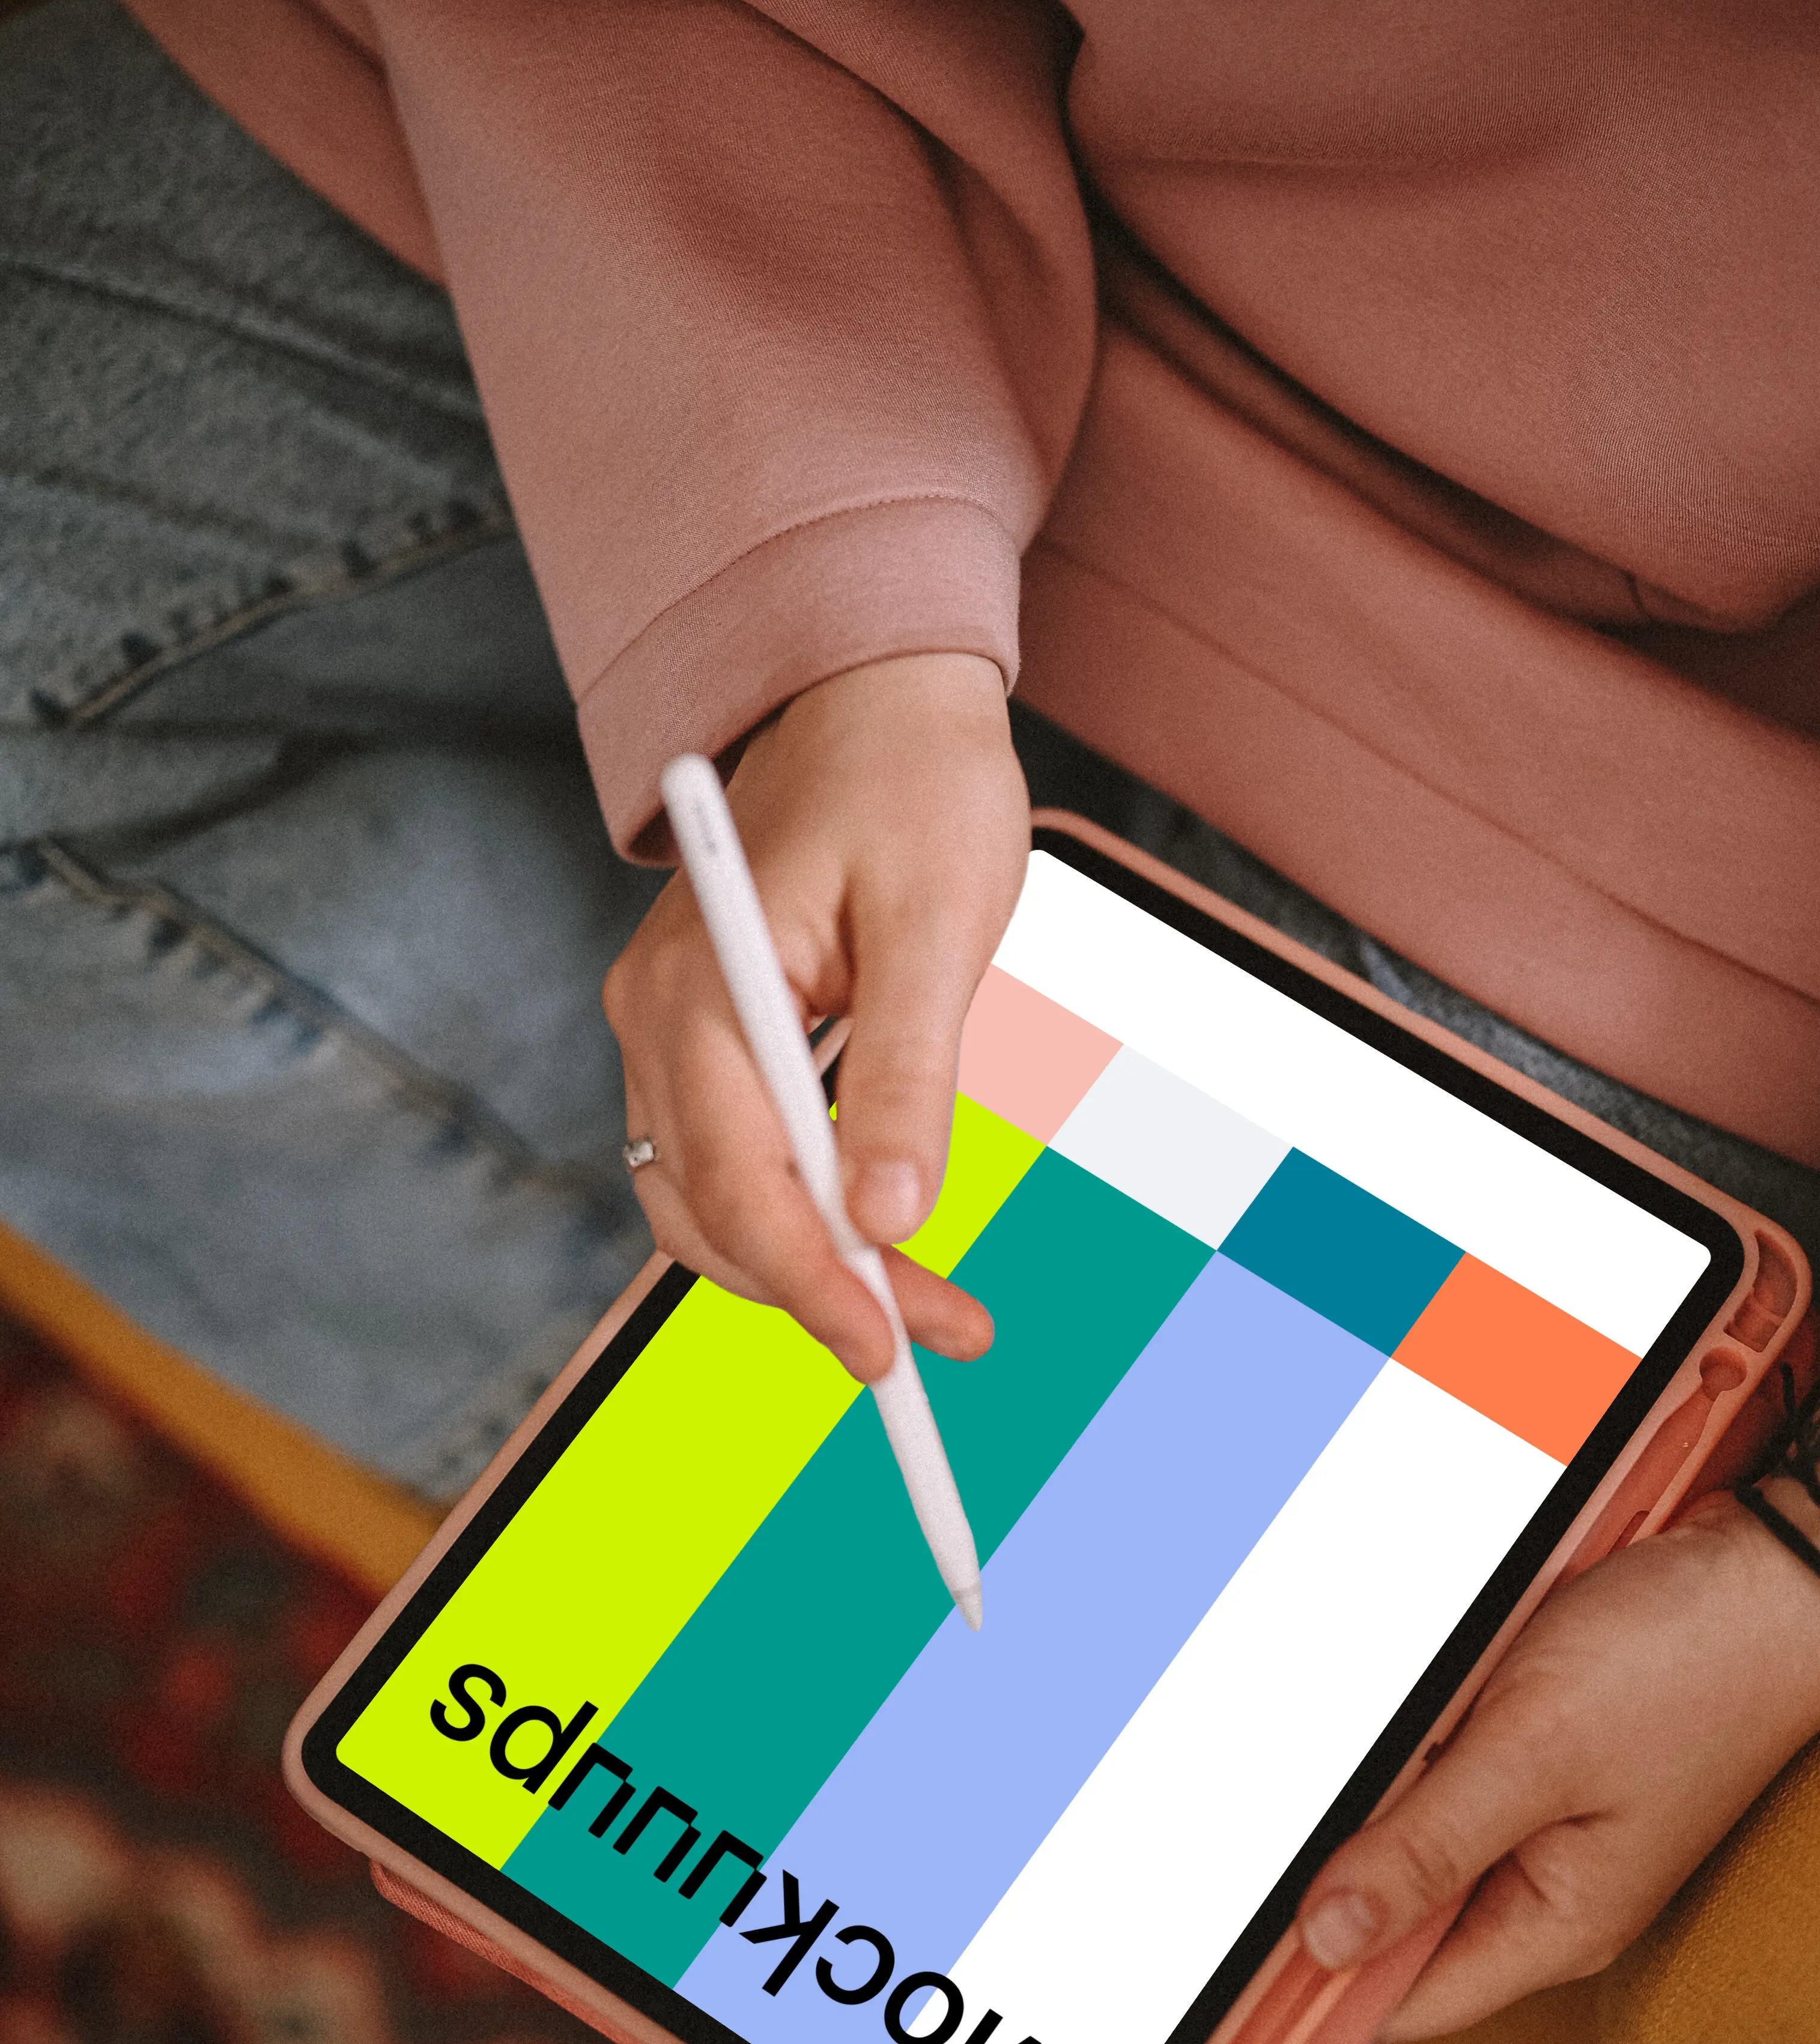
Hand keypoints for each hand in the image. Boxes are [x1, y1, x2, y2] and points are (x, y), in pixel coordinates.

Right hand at [602, 652, 1026, 1381]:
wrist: (880, 694)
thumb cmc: (916, 783)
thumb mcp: (938, 923)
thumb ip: (907, 1073)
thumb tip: (893, 1218)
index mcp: (702, 984)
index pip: (734, 1178)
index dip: (808, 1282)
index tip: (886, 1349)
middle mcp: (657, 1015)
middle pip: (707, 1208)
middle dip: (815, 1291)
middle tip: (935, 1342)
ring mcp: (671, 1028)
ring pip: (713, 1199)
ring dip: (810, 1268)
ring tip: (928, 1309)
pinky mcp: (707, 1037)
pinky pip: (735, 1157)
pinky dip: (803, 1214)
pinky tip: (882, 1237)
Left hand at [1299, 1269, 1819, 2041]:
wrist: (1792, 1569)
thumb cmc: (1689, 1662)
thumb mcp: (1532, 1755)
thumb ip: (1424, 1851)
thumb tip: (1321, 1945)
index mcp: (1557, 1925)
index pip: (1401, 2002)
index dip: (1314, 1983)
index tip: (1231, 1946)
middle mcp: (1556, 1892)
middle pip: (1403, 1918)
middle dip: (1342, 1863)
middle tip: (1273, 1814)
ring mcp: (1560, 1823)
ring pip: (1423, 1834)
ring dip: (1384, 1789)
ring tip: (1382, 1730)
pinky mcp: (1558, 1757)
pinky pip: (1459, 1771)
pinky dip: (1425, 1739)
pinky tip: (1420, 1695)